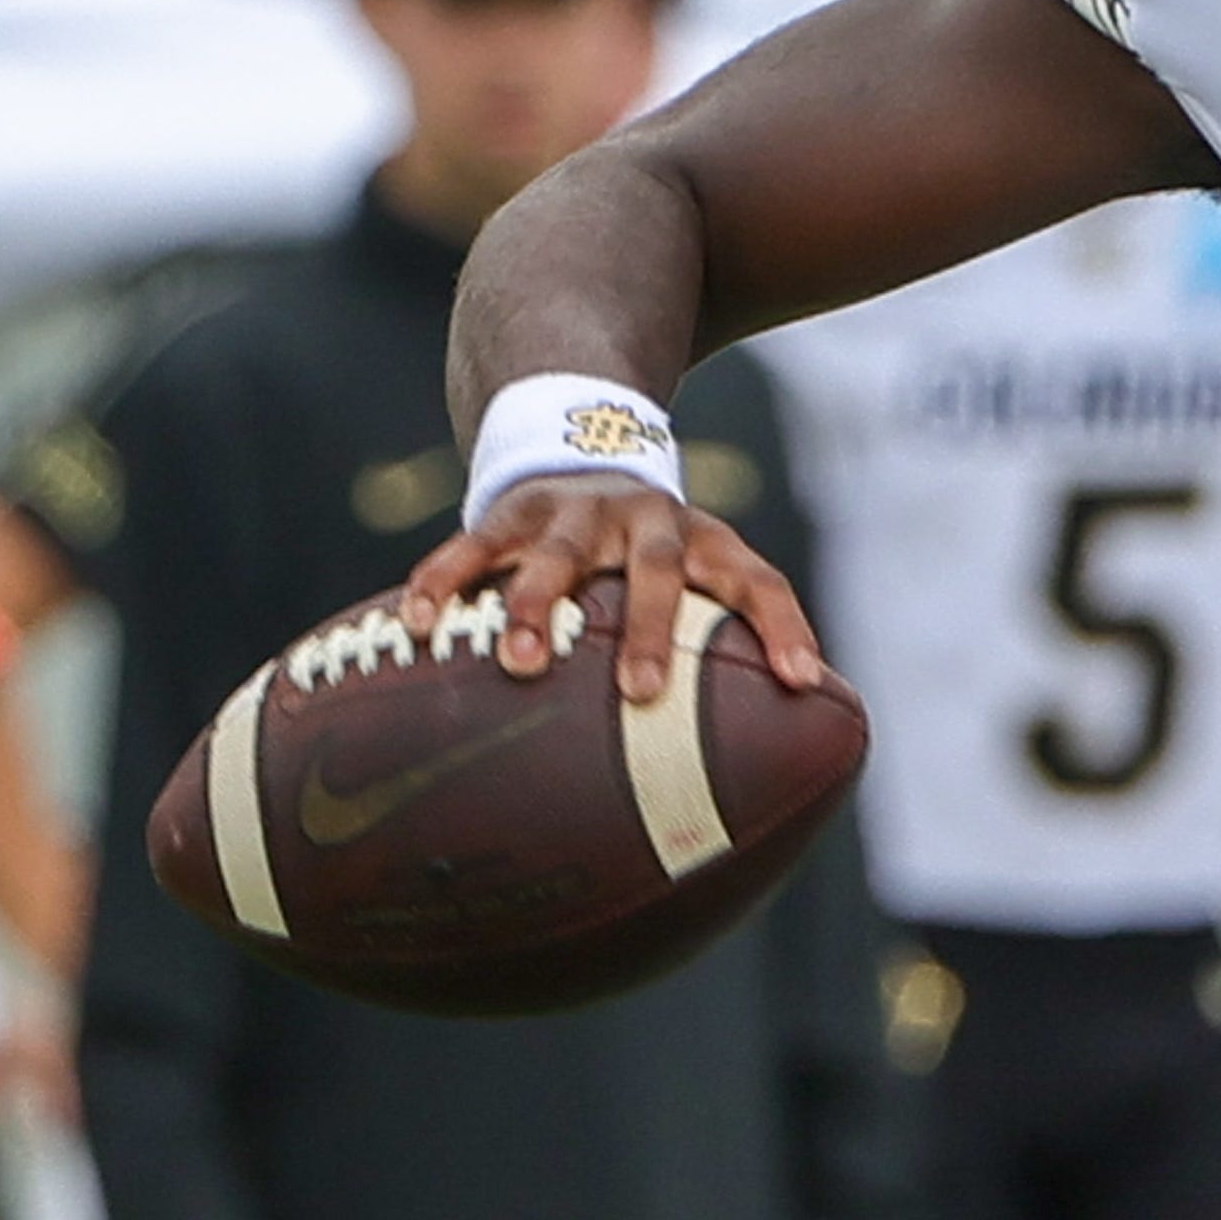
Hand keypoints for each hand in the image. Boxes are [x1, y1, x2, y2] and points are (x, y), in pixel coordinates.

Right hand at [400, 473, 828, 704]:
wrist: (582, 447)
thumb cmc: (650, 555)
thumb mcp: (695, 577)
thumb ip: (719, 649)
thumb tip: (755, 772)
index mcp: (705, 542)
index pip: (759, 580)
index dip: (785, 627)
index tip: (802, 682)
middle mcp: (647, 520)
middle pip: (659, 567)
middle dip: (652, 628)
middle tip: (641, 691)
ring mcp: (575, 512)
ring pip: (557, 556)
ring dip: (539, 606)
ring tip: (521, 662)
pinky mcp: (509, 512)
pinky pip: (471, 546)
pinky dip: (443, 582)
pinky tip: (419, 624)